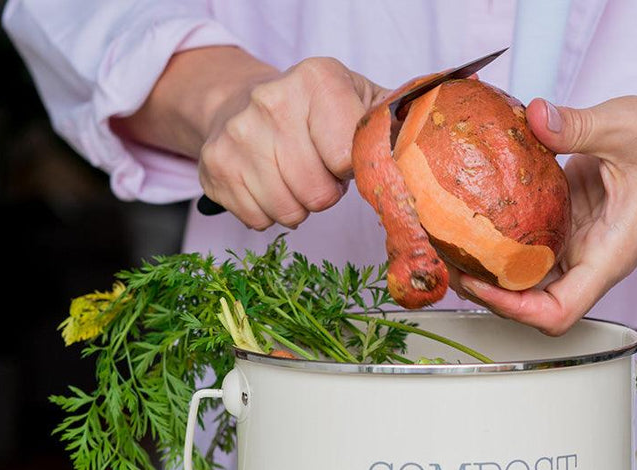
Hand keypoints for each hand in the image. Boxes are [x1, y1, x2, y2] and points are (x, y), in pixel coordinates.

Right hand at [198, 56, 387, 229]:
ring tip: (294, 178)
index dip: (350, 171)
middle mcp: (271, 101)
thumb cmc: (316, 111)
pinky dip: (268, 214)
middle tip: (318, 172)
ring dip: (298, 207)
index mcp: (317, 80)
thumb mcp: (361, 102)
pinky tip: (268, 185)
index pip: (345, 158)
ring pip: (287, 212)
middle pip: (316, 193)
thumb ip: (393, 128)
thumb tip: (421, 155)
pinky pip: (258, 220)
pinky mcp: (215, 166)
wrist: (243, 101)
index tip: (344, 158)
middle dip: (324, 194)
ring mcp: (237, 134)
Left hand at [454, 96, 636, 334]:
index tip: (481, 282)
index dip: (515, 309)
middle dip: (490, 294)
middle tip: (453, 261)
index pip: (558, 312)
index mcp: (609, 256)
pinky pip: (528, 253)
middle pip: (533, 307)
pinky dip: (500, 246)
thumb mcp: (629, 125)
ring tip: (454, 246)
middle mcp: (590, 263)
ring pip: (527, 284)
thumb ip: (580, 125)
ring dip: (490, 273)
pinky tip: (474, 226)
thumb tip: (536, 117)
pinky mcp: (567, 232)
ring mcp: (577, 250)